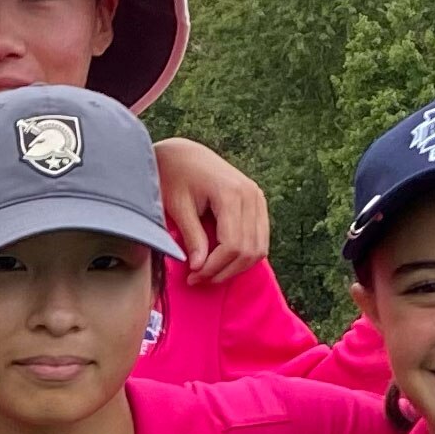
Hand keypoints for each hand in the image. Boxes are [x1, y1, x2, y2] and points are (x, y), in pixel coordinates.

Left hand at [153, 139, 270, 284]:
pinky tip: (222, 260)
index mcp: (232, 193)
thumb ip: (192, 236)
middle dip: (224, 271)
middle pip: (249, 250)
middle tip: (199, 279)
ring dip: (236, 267)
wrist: (183, 154)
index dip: (214, 267)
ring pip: (259, 249)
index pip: (233, 245)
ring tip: (210, 273)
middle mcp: (251, 195)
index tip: (193, 276)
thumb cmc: (175, 176)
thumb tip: (199, 267)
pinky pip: (259, 239)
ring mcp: (258, 198)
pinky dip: (244, 256)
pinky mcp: (258, 202)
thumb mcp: (178, 206)